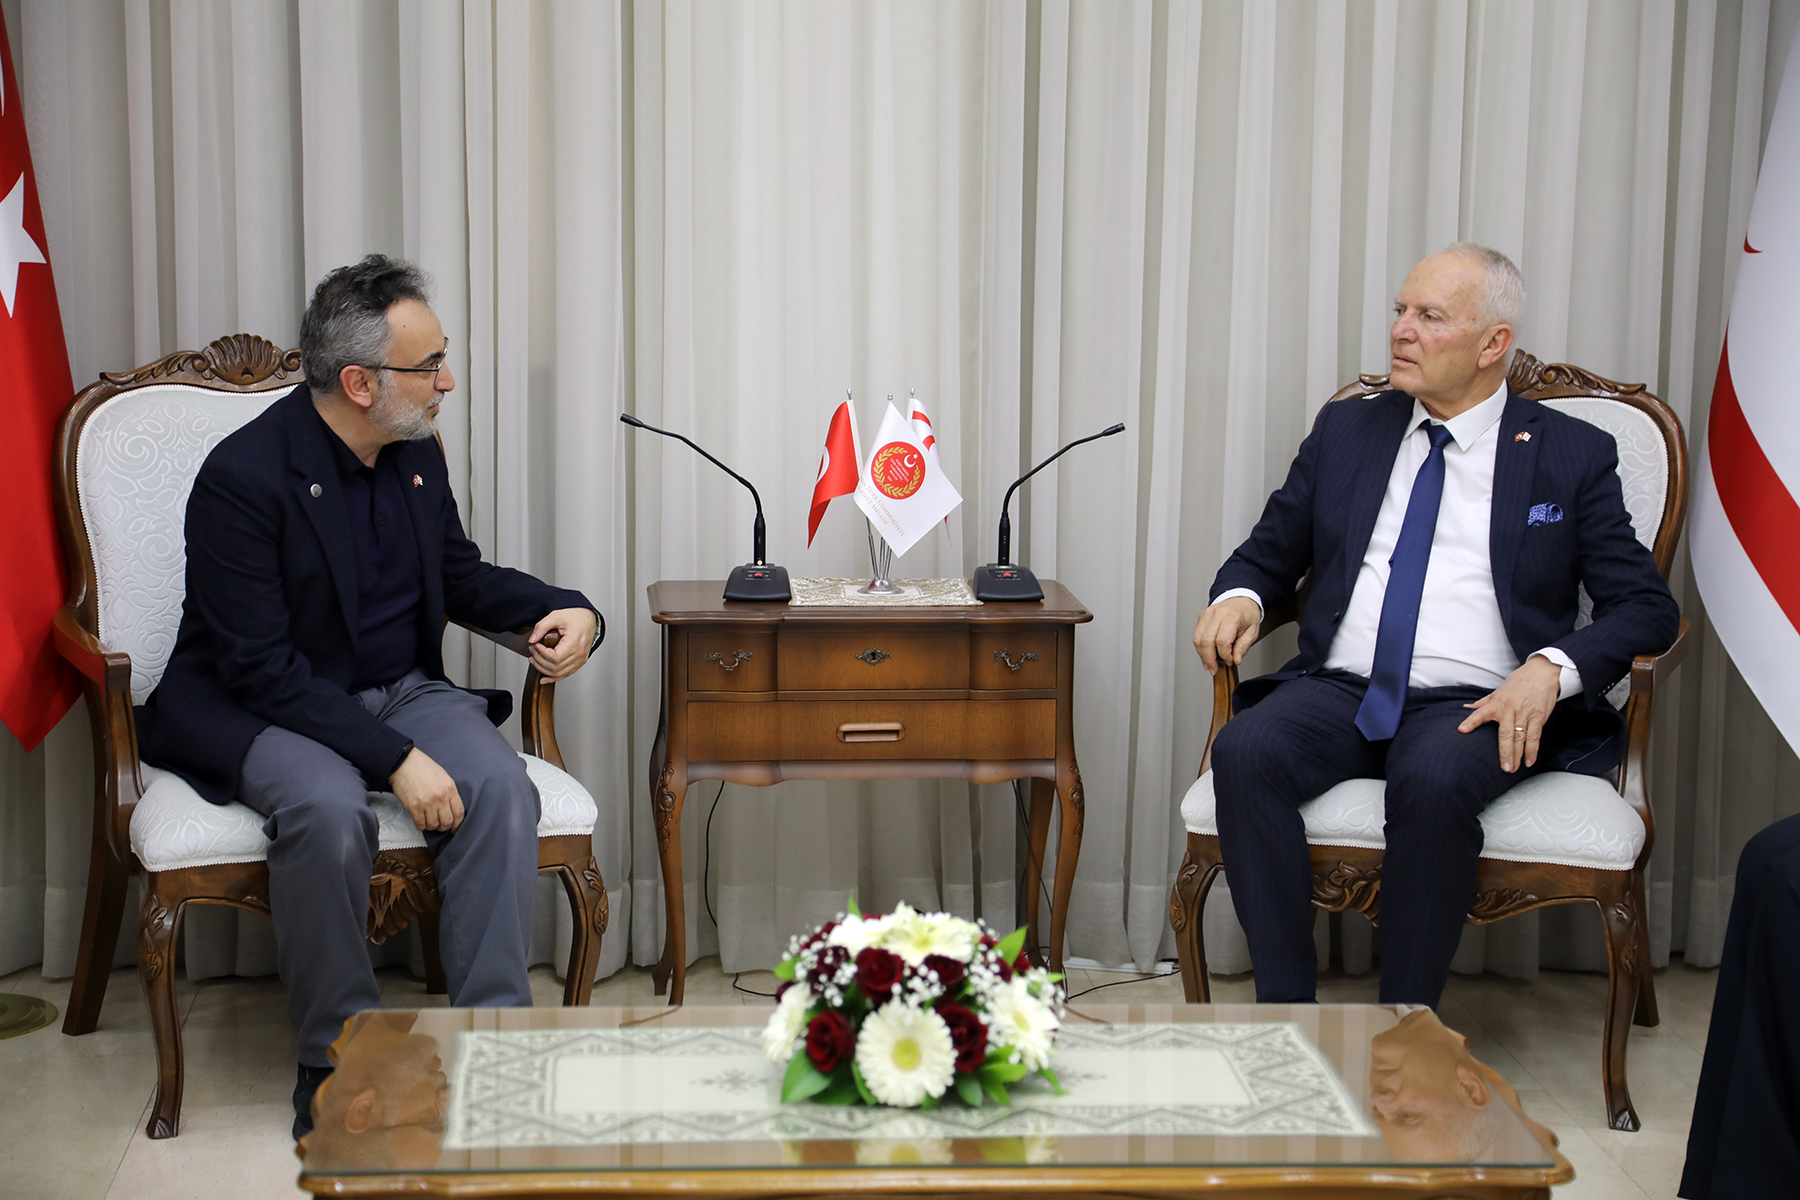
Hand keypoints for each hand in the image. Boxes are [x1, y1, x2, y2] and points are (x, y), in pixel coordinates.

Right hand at [390, 748, 464, 830]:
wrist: (403, 762)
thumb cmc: (422, 767)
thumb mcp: (443, 776)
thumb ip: (449, 792)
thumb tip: (452, 807)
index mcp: (450, 789)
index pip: (459, 812)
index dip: (457, 824)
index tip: (455, 828)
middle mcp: (440, 797)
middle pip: (447, 822)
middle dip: (444, 827)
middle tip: (440, 825)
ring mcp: (427, 803)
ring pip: (434, 825)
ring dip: (432, 826)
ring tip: (429, 822)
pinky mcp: (414, 807)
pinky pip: (420, 824)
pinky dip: (421, 826)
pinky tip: (420, 821)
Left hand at [528, 608, 596, 680]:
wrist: (589, 619)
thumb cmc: (576, 617)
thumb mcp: (556, 616)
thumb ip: (542, 626)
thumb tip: (532, 639)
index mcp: (575, 642)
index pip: (555, 657)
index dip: (541, 654)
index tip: (535, 645)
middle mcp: (579, 654)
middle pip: (555, 667)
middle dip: (539, 661)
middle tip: (532, 651)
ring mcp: (580, 660)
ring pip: (559, 673)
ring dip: (543, 670)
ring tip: (534, 660)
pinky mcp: (579, 662)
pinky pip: (565, 674)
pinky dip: (553, 677)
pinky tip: (544, 677)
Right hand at [1192, 596, 1262, 674]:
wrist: (1241, 600)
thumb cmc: (1247, 614)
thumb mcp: (1252, 632)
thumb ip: (1243, 647)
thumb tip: (1236, 659)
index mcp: (1232, 616)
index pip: (1222, 641)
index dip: (1225, 656)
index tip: (1230, 661)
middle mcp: (1217, 614)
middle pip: (1207, 641)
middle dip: (1210, 659)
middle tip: (1215, 669)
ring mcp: (1207, 615)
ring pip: (1198, 639)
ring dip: (1202, 655)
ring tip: (1209, 664)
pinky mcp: (1201, 617)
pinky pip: (1196, 636)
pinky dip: (1200, 648)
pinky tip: (1205, 654)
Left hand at [1457, 655, 1562, 772]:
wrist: (1542, 673)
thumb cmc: (1519, 681)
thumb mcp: (1499, 689)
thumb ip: (1484, 702)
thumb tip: (1466, 707)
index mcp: (1497, 703)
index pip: (1481, 713)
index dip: (1472, 721)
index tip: (1462, 730)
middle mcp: (1510, 709)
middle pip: (1505, 733)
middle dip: (1504, 752)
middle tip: (1503, 768)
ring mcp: (1525, 714)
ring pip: (1520, 738)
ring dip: (1517, 754)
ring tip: (1512, 768)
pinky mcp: (1539, 717)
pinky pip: (1535, 736)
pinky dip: (1532, 750)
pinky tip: (1529, 761)